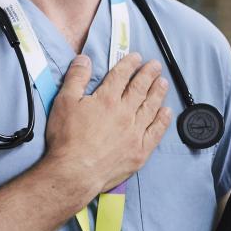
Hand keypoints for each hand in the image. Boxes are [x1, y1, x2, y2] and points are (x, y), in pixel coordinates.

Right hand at [41, 52, 171, 197]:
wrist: (75, 172)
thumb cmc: (67, 139)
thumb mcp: (64, 102)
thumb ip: (76, 78)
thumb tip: (84, 60)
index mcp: (107, 99)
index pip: (122, 76)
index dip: (130, 64)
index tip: (137, 57)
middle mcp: (125, 113)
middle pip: (140, 89)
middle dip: (149, 74)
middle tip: (156, 66)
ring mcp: (135, 132)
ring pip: (151, 107)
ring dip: (158, 93)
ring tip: (163, 83)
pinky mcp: (140, 151)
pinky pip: (156, 132)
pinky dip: (162, 120)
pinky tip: (166, 112)